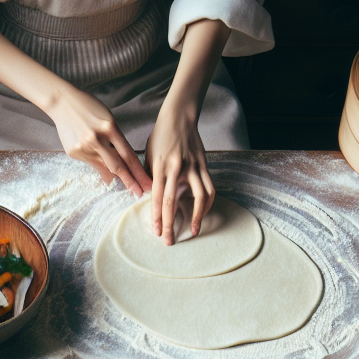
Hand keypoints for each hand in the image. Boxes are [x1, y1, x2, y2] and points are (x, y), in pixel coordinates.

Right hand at [44, 86, 150, 196]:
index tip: (147, 183)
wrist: (62, 102)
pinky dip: (99, 166)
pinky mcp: (74, 152)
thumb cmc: (89, 108)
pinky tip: (104, 169)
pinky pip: (91, 163)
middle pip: (118, 166)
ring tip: (128, 186)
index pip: (128, 155)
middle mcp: (97, 139)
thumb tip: (120, 162)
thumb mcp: (107, 119)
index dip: (139, 172)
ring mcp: (84, 147)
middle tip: (140, 194)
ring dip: (115, 177)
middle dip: (131, 182)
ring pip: (104, 167)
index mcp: (109, 127)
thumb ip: (115, 140)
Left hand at [146, 98, 213, 244]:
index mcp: (160, 166)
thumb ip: (150, 176)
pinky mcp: (204, 165)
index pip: (158, 197)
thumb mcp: (148, 154)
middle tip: (170, 241)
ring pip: (200, 197)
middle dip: (172, 224)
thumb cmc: (160, 136)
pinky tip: (203, 213)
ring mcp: (193, 167)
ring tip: (193, 231)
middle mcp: (177, 168)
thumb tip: (149, 197)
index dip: (158, 217)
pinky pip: (210, 188)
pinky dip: (207, 204)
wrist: (179, 117)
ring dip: (197, 217)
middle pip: (174, 201)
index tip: (157, 232)